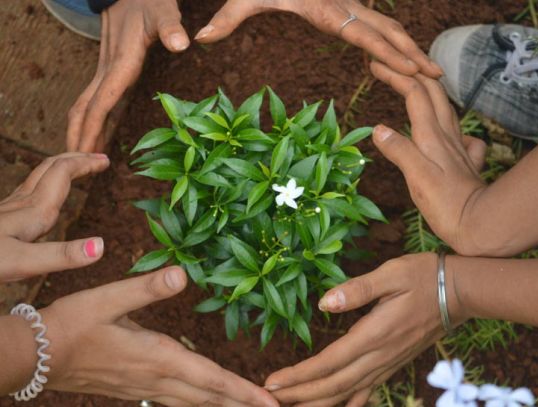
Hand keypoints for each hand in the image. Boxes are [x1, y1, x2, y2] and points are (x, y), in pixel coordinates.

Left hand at [0, 153, 109, 281]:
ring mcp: (9, 211)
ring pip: (39, 178)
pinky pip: (30, 192)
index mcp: (34, 212)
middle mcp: (22, 206)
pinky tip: (46, 198)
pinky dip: (47, 184)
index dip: (85, 163)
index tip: (107, 160)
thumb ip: (62, 255)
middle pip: (51, 168)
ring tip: (78, 170)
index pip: (62, 172)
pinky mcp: (2, 220)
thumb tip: (101, 246)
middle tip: (99, 158)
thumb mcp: (21, 264)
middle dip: (76, 158)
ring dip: (62, 168)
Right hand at [41, 266, 278, 406]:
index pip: (211, 379)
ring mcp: (144, 388)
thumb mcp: (108, 297)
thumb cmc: (71, 324)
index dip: (243, 391)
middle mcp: (156, 378)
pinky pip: (174, 401)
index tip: (271, 402)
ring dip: (222, 406)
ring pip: (193, 404)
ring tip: (246, 406)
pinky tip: (201, 400)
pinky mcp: (133, 389)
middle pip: (208, 398)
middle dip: (242, 404)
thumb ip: (147, 288)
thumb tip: (183, 274)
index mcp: (157, 357)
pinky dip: (197, 403)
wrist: (35, 355)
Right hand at [67, 0, 188, 152]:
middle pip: (85, 109)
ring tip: (82, 159)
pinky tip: (98, 134)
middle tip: (77, 169)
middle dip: (78, 138)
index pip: (101, 102)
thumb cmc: (149, 1)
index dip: (91, 129)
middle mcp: (108, 71)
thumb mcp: (162, 12)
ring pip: (86, 106)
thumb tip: (181, 44)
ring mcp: (106, 71)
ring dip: (82, 132)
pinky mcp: (111, 70)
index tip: (83, 154)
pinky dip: (94, 121)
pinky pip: (97, 101)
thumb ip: (171, 27)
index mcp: (121, 64)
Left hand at [195, 0, 441, 78]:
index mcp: (326, 9)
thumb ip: (226, 18)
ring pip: (387, 27)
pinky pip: (377, 24)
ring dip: (409, 48)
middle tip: (437, 77)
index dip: (392, 53)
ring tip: (430, 69)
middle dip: (412, 56)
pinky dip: (395, 40)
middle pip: (386, 33)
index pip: (366, 35)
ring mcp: (349, 5)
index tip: (416, 67)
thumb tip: (199, 40)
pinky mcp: (346, 5)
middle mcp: (344, 7)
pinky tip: (403, 54)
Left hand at [264, 253, 464, 405]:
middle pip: (333, 385)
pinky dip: (348, 405)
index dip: (299, 376)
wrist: (460, 291)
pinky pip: (367, 392)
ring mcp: (388, 364)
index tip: (272, 383)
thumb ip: (357, 290)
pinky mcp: (394, 364)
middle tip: (269, 399)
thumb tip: (324, 303)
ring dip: (318, 403)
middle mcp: (379, 356)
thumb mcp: (390, 274)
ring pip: (348, 394)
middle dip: (299, 395)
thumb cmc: (423, 276)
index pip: (329, 362)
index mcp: (374, 335)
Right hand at [369, 62, 487, 255]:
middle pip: (432, 93)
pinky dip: (450, 126)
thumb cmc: (446, 204)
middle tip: (391, 67)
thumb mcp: (416, 177)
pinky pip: (460, 136)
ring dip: (430, 92)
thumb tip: (378, 128)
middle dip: (412, 75)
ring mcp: (458, 149)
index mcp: (432, 137)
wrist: (479, 225)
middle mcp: (447, 137)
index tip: (376, 66)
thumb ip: (399, 150)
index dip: (396, 77)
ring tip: (416, 86)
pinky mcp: (465, 163)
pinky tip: (449, 133)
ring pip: (446, 110)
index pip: (414, 95)